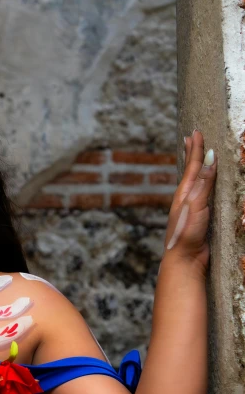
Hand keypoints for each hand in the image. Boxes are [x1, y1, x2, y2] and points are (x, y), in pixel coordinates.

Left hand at [163, 129, 215, 272]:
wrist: (184, 260)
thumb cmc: (187, 232)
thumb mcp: (197, 204)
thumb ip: (204, 182)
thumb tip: (209, 157)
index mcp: (184, 193)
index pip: (191, 165)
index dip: (195, 149)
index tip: (195, 132)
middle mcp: (186, 198)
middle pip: (190, 171)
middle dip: (192, 153)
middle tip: (191, 136)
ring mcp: (192, 208)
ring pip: (195, 182)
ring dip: (197, 167)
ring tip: (196, 155)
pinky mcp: (199, 219)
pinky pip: (203, 195)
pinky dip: (204, 184)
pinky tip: (204, 186)